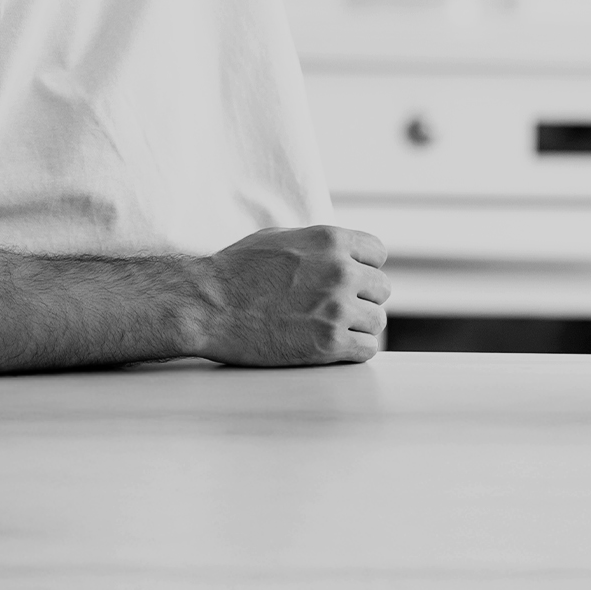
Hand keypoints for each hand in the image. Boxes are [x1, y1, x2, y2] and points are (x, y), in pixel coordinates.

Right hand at [191, 225, 390, 365]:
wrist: (209, 305)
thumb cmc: (237, 271)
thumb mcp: (282, 239)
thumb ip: (319, 247)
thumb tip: (342, 255)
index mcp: (329, 240)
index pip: (377, 253)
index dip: (364, 267)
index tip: (351, 280)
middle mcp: (340, 271)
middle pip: (381, 289)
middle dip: (362, 298)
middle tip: (337, 308)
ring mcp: (336, 307)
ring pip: (377, 321)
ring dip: (358, 326)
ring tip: (330, 328)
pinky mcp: (329, 343)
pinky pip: (367, 349)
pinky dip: (354, 350)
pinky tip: (331, 346)